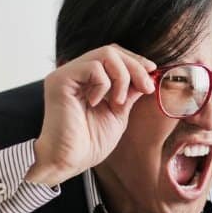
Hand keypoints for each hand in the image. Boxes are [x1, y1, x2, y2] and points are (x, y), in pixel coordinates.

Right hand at [25, 44, 156, 185]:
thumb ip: (128, 92)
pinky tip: (96, 103)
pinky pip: (92, 67)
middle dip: (134, 67)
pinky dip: (104, 84)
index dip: (134, 60)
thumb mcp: (118, 113)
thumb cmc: (89, 143)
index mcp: (87, 80)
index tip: (151, 72)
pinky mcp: (60, 80)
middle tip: (146, 87)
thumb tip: (147, 75)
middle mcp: (75, 73)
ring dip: (122, 77)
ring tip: (117, 102)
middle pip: (111, 50)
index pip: (113, 56)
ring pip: (105, 54)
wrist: (69, 161)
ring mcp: (66, 74)